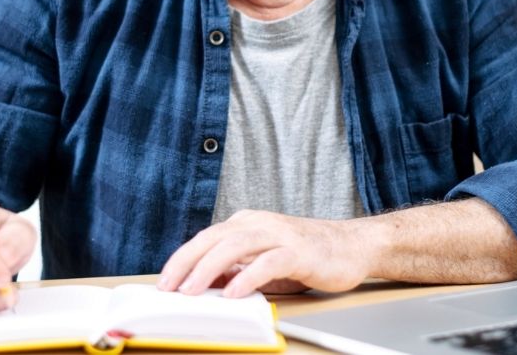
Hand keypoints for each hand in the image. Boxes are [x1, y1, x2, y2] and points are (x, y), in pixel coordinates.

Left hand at [156, 210, 373, 297]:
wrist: (352, 246)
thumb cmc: (307, 255)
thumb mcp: (263, 262)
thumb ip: (236, 269)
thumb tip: (205, 285)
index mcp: (247, 223)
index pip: (205, 238)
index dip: (181, 259)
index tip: (164, 282)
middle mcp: (259, 223)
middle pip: (213, 239)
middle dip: (185, 263)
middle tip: (167, 287)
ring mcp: (279, 235)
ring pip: (234, 246)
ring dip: (208, 269)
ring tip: (191, 290)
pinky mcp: (298, 251)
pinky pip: (268, 262)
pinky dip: (247, 277)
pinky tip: (234, 292)